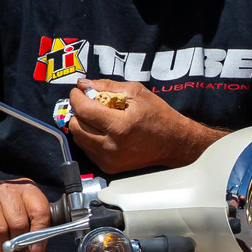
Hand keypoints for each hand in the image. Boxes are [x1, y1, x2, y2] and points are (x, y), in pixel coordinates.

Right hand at [0, 180, 50, 251]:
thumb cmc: (6, 213)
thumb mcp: (25, 219)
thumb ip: (35, 238)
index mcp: (28, 190)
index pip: (40, 212)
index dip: (39, 233)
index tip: (35, 250)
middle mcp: (8, 188)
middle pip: (18, 224)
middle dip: (16, 242)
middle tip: (12, 245)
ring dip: (0, 245)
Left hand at [66, 78, 217, 173]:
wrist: (174, 143)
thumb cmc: (158, 116)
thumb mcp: (136, 93)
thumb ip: (107, 86)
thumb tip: (83, 84)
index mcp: (120, 126)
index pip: (84, 110)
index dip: (76, 97)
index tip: (78, 91)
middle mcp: (112, 146)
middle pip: (76, 126)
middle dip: (78, 111)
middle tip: (87, 103)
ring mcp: (109, 159)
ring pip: (79, 139)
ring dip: (82, 125)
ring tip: (95, 117)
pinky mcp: (109, 167)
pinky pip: (87, 150)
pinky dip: (89, 138)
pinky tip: (102, 130)